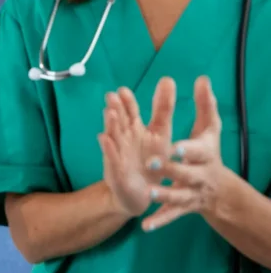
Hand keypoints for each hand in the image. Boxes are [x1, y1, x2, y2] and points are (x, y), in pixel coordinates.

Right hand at [98, 78, 175, 216]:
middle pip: (119, 120)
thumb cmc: (152, 160)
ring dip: (111, 125)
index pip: (130, 111)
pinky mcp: (117, 171)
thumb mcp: (162, 133)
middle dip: (115, 108)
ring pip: (113, 136)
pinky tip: (105, 139)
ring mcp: (119, 153)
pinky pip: (112, 159)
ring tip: (110, 114)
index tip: (123, 90)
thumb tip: (167, 79)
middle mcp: (124, 137)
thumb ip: (163, 108)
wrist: (143, 193)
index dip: (127, 101)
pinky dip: (109, 149)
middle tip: (112, 96)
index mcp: (135, 128)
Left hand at [142, 76, 226, 230]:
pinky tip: (145, 226)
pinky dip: (159, 221)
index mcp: (204, 155)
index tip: (176, 145)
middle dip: (171, 169)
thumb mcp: (210, 129)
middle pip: (186, 174)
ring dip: (164, 196)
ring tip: (149, 193)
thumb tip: (202, 79)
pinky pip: (171, 216)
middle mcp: (199, 176)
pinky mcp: (183, 208)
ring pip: (177, 197)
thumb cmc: (209, 152)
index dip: (188, 149)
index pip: (197, 151)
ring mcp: (191, 194)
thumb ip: (205, 105)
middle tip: (153, 163)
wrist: (218, 190)